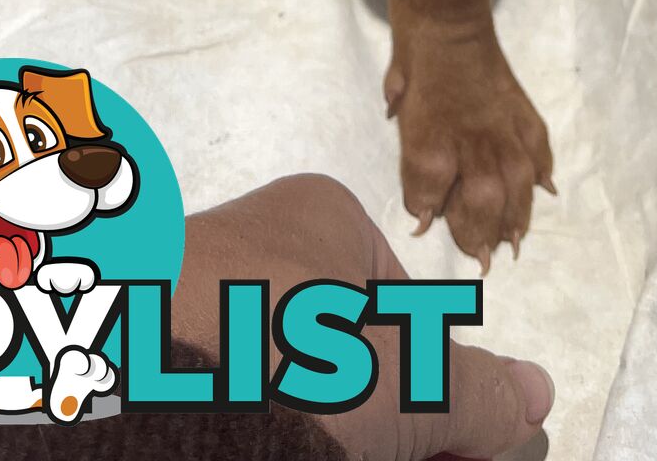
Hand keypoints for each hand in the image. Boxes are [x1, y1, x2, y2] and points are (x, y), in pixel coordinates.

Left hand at [176, 175, 552, 458]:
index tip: (453, 459)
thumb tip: (535, 396)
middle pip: (348, 365)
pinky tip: (257, 455)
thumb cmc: (285, 357)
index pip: (408, 312)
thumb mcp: (410, 385)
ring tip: (306, 458)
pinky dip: (249, 441)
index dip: (438, 398)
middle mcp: (256, 254)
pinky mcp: (140, 372)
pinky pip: (225, 414)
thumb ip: (477, 396)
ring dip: (320, 440)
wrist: (121, 390)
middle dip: (383, 433)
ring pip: (284, 396)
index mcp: (320, 220)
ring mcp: (190, 314)